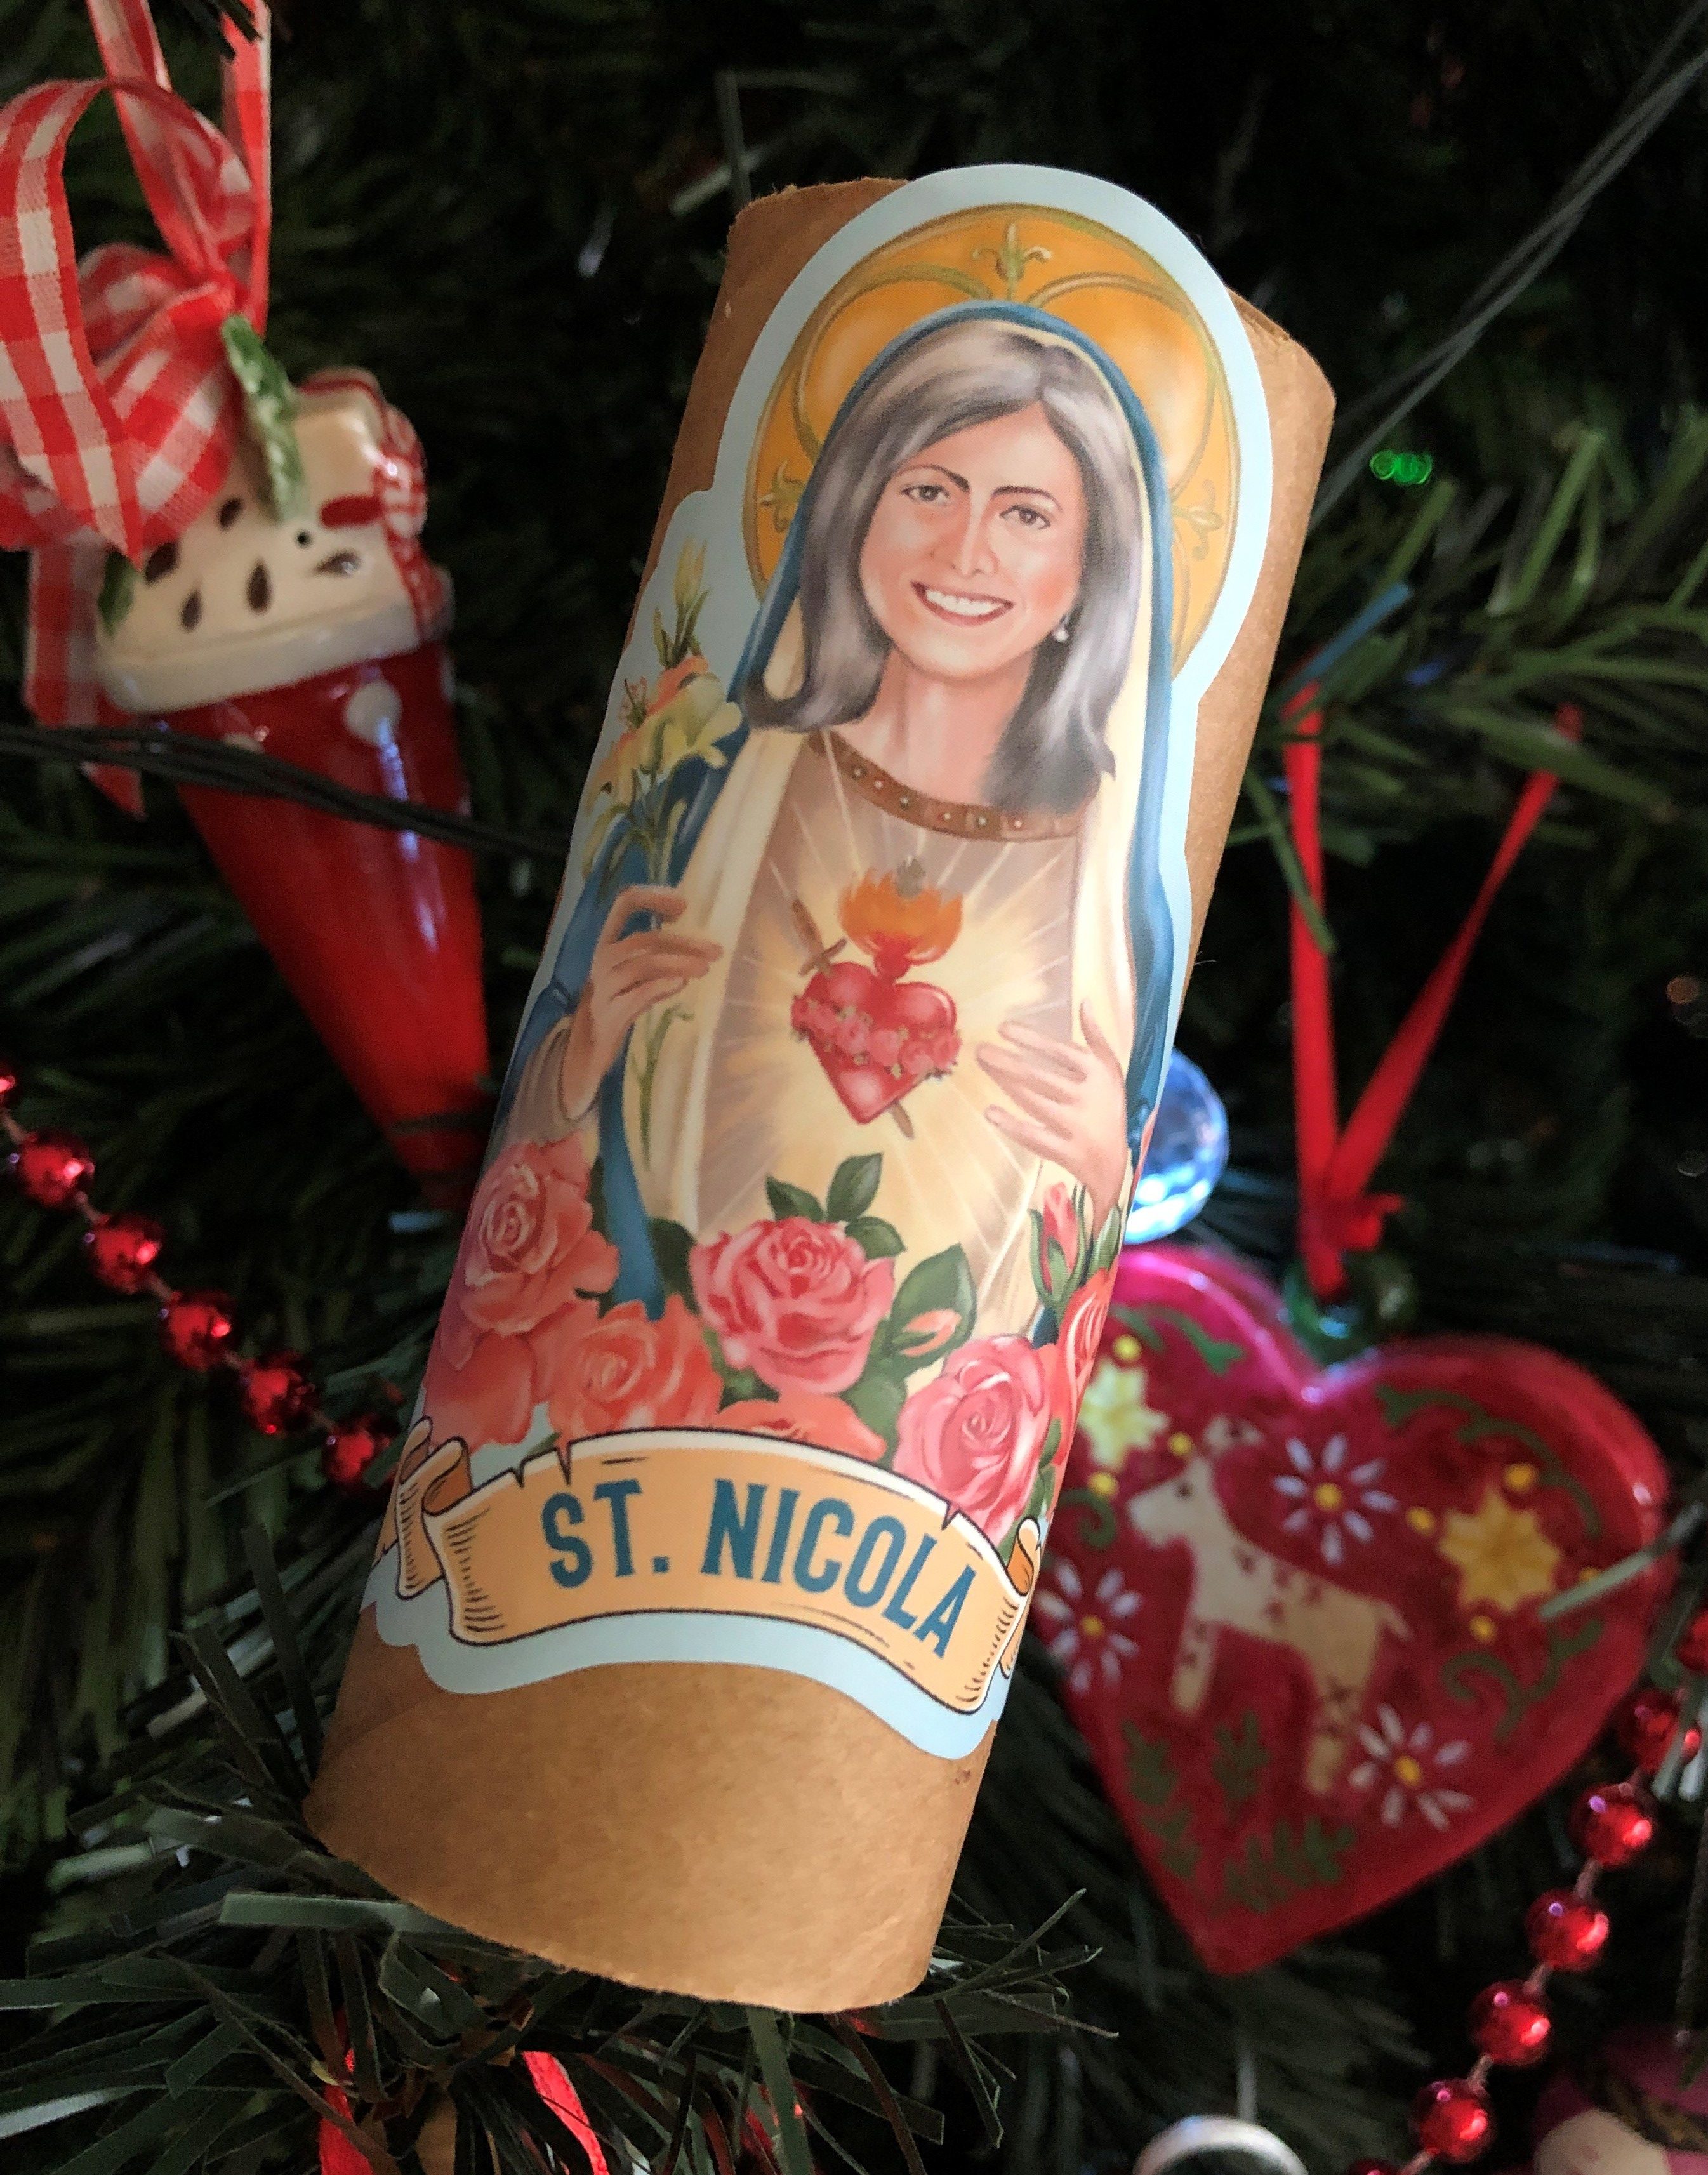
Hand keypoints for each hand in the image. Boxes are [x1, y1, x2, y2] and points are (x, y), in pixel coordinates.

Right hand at [557, 885, 719, 1122]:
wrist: (591, 1047)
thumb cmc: (619, 1003)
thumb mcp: (637, 975)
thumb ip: (658, 958)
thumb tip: (698, 950)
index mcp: (608, 943)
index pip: (624, 904)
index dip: (652, 897)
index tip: (684, 904)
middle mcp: (602, 960)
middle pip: (643, 940)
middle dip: (682, 942)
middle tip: (715, 951)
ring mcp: (604, 988)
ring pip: (642, 965)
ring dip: (678, 963)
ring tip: (705, 969)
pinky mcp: (611, 1015)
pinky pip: (636, 995)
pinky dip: (659, 987)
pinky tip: (681, 983)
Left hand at [977, 1003, 1128, 1226]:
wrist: (1117, 1163)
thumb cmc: (1108, 1109)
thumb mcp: (1111, 1071)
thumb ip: (1097, 1037)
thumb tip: (1084, 1002)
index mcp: (1098, 1075)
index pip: (1060, 1051)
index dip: (1030, 1039)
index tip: (1002, 1029)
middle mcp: (1088, 1098)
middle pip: (1040, 1076)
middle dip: (1007, 1061)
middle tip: (980, 1050)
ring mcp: (1077, 1127)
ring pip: (1033, 1101)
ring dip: (1005, 1083)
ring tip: (984, 1066)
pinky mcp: (1067, 1152)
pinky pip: (1035, 1136)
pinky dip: (1012, 1125)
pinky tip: (990, 1112)